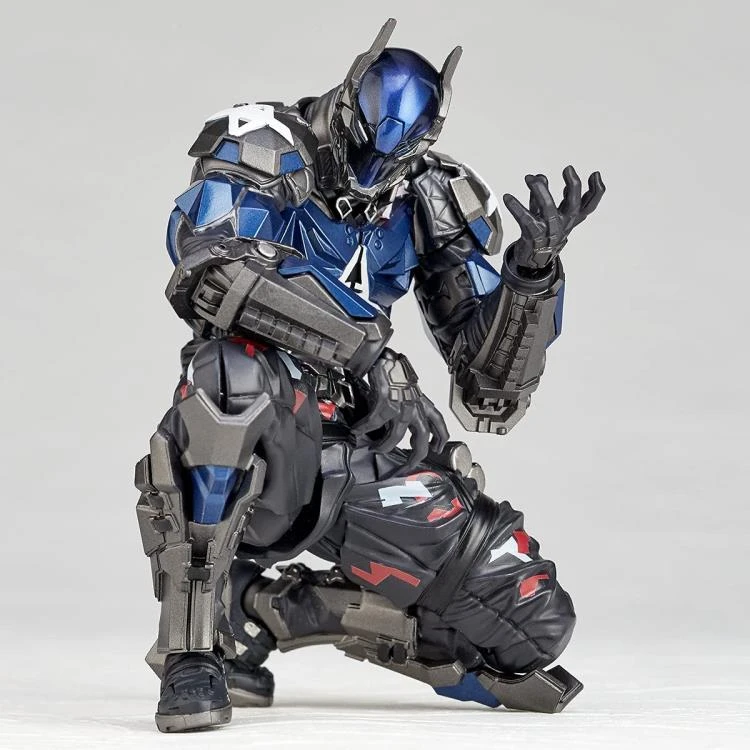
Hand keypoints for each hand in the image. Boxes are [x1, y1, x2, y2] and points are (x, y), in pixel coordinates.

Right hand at [352, 349, 448, 471]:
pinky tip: (357, 432)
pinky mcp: (385, 405)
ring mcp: (400, 408)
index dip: (440, 439)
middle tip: (408, 465)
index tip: (437, 448)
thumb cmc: (394, 371)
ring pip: (396, 437)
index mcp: (422, 403)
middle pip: (421, 439)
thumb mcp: (409, 389)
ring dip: (384, 447)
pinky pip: (373, 425)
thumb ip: (409, 403)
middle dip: (415, 456)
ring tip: (376, 449)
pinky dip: (363, 430)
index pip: (438, 423)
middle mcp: (414, 407)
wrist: (384, 358)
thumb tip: (402, 416)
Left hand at [502, 166, 604, 271]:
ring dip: (540, 191)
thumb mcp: (546, 213)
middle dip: (573, 186)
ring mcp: (549, 231)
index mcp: (570, 219)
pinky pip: (526, 220)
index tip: (595, 175)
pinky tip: (508, 198)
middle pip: (573, 205)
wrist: (532, 260)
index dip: (595, 191)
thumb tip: (540, 176)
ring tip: (530, 179)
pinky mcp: (533, 236)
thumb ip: (543, 195)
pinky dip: (516, 208)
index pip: (589, 205)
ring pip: (548, 209)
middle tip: (567, 170)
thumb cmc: (542, 234)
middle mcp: (563, 224)